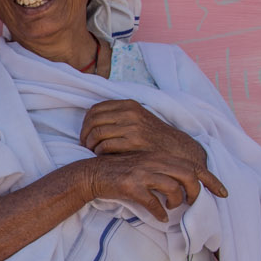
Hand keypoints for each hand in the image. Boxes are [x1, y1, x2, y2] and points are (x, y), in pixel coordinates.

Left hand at [81, 99, 208, 166]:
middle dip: (85, 134)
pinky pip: (106, 145)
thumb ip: (117, 116)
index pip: (95, 109)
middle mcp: (130, 113)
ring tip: (92, 150)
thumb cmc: (152, 136)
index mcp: (128, 105)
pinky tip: (102, 155)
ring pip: (97, 132)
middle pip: (93, 120)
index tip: (85, 133)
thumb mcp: (137, 118)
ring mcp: (132, 127)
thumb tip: (90, 120)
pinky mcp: (134, 142)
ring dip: (90, 143)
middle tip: (85, 144)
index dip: (86, 122)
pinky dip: (99, 151)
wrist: (175, 149)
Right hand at [83, 152, 226, 221]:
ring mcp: (142, 173)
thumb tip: (184, 188)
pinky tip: (159, 216)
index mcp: (159, 156)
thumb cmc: (120, 173)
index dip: (212, 180)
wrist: (91, 174)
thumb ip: (164, 172)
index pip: (194, 165)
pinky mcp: (130, 185)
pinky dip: (159, 212)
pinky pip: (153, 202)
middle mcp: (153, 162)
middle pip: (188, 175)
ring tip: (172, 207)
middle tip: (191, 202)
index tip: (224, 193)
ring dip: (176, 201)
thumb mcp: (145, 166)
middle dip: (195, 192)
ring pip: (173, 188)